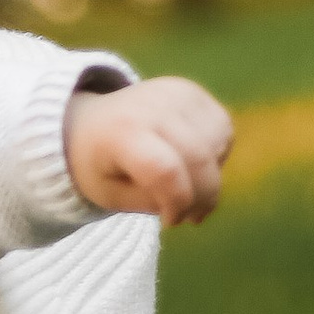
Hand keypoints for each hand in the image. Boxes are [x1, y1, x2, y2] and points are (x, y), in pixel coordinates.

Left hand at [64, 75, 232, 226]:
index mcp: (121, 133)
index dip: (178, 203)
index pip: (165, 171)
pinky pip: (223, 132)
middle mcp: (152, 106)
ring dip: (210, 178)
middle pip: (198, 160)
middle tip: (190, 217)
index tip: (169, 221)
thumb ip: (152, 202)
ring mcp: (176, 93)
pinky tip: (191, 162)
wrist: (90, 121)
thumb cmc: (99, 166)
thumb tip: (194, 202)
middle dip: (202, 198)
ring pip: (217, 147)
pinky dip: (214, 155)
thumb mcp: (111, 195)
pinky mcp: (193, 92)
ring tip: (186, 187)